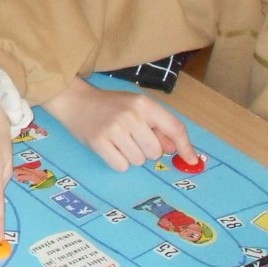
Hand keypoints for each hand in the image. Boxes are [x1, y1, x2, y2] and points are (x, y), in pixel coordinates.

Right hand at [41, 76, 194, 171]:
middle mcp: (131, 115)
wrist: (75, 101)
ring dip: (131, 157)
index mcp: (144, 104)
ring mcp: (113, 129)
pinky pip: (121, 166)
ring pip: (138, 161)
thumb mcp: (136, 108)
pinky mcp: (98, 142)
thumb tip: (175, 150)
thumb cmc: (110, 106)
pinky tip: (110, 148)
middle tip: (132, 139)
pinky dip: (118, 162)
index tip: (193, 160)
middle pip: (155, 152)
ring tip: (118, 141)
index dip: (186, 146)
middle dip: (147, 151)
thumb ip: (158, 126)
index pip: (175, 128)